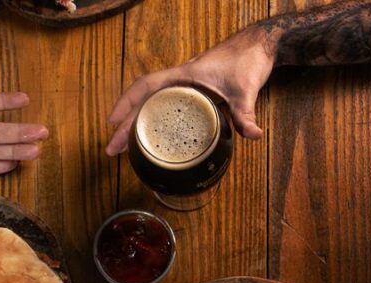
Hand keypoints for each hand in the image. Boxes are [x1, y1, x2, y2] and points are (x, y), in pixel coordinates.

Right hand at [106, 27, 273, 155]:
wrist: (258, 45)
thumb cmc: (247, 59)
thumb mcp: (245, 90)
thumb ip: (246, 115)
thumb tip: (252, 135)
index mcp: (184, 75)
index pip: (146, 86)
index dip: (127, 103)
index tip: (113, 122)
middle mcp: (180, 80)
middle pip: (142, 100)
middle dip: (125, 124)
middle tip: (113, 148)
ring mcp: (185, 86)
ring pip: (151, 103)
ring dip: (136, 123)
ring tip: (125, 147)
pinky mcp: (192, 91)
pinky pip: (164, 105)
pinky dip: (152, 119)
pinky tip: (152, 135)